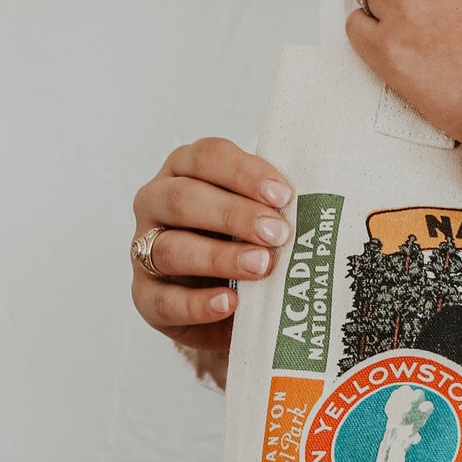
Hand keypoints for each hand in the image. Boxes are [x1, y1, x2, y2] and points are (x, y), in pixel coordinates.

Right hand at [131, 138, 292, 361]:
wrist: (224, 300)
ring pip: (171, 248)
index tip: (283, 194)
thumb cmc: (244, 242)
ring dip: (219, 257)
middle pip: (184, 199)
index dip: (244, 173)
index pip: (206, 157)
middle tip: (278, 233)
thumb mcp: (258, 216)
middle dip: (233, 215)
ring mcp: (143, 250)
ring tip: (262, 266)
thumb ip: (273, 205)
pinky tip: (230, 303)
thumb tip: (318, 203)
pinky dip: (198, 304)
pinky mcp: (146, 297)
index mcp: (184, 170)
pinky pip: (166, 300)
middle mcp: (156, 204)